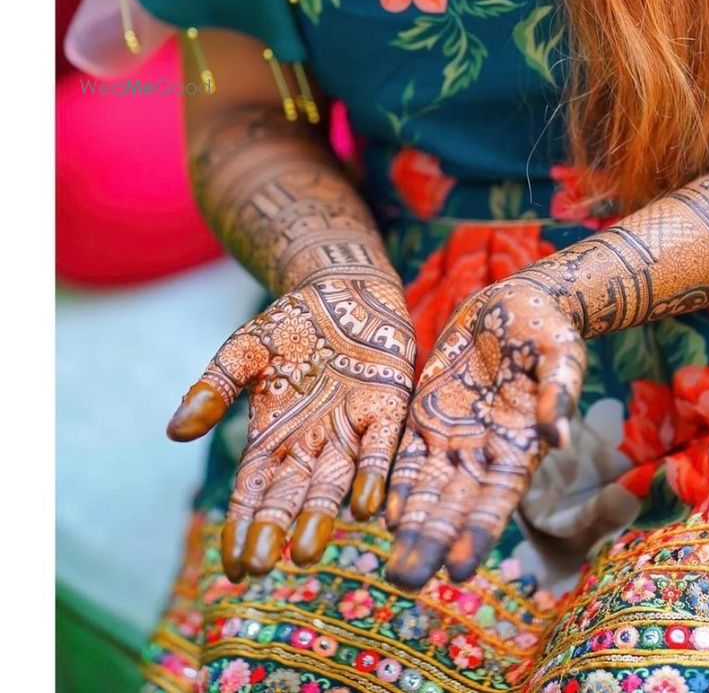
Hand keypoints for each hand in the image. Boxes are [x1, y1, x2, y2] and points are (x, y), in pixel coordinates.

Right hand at [166, 273, 414, 580]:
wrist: (343, 287)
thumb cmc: (290, 324)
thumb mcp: (243, 350)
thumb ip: (214, 388)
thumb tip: (175, 431)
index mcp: (273, 437)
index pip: (253, 493)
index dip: (242, 528)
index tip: (233, 567)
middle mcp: (311, 444)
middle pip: (291, 495)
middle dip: (277, 530)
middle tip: (264, 565)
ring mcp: (350, 429)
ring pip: (335, 482)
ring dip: (323, 516)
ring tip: (310, 552)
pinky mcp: (387, 408)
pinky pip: (379, 448)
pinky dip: (371, 475)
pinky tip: (366, 505)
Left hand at [383, 278, 585, 590]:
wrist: (512, 302)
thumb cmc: (545, 329)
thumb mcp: (561, 352)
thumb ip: (559, 390)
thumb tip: (557, 434)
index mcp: (519, 444)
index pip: (496, 498)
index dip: (477, 531)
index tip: (459, 566)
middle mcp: (483, 451)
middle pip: (454, 505)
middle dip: (431, 542)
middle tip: (406, 581)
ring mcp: (452, 435)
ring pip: (427, 490)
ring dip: (410, 526)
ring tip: (392, 568)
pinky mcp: (426, 413)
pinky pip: (406, 455)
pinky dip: (396, 484)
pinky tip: (380, 514)